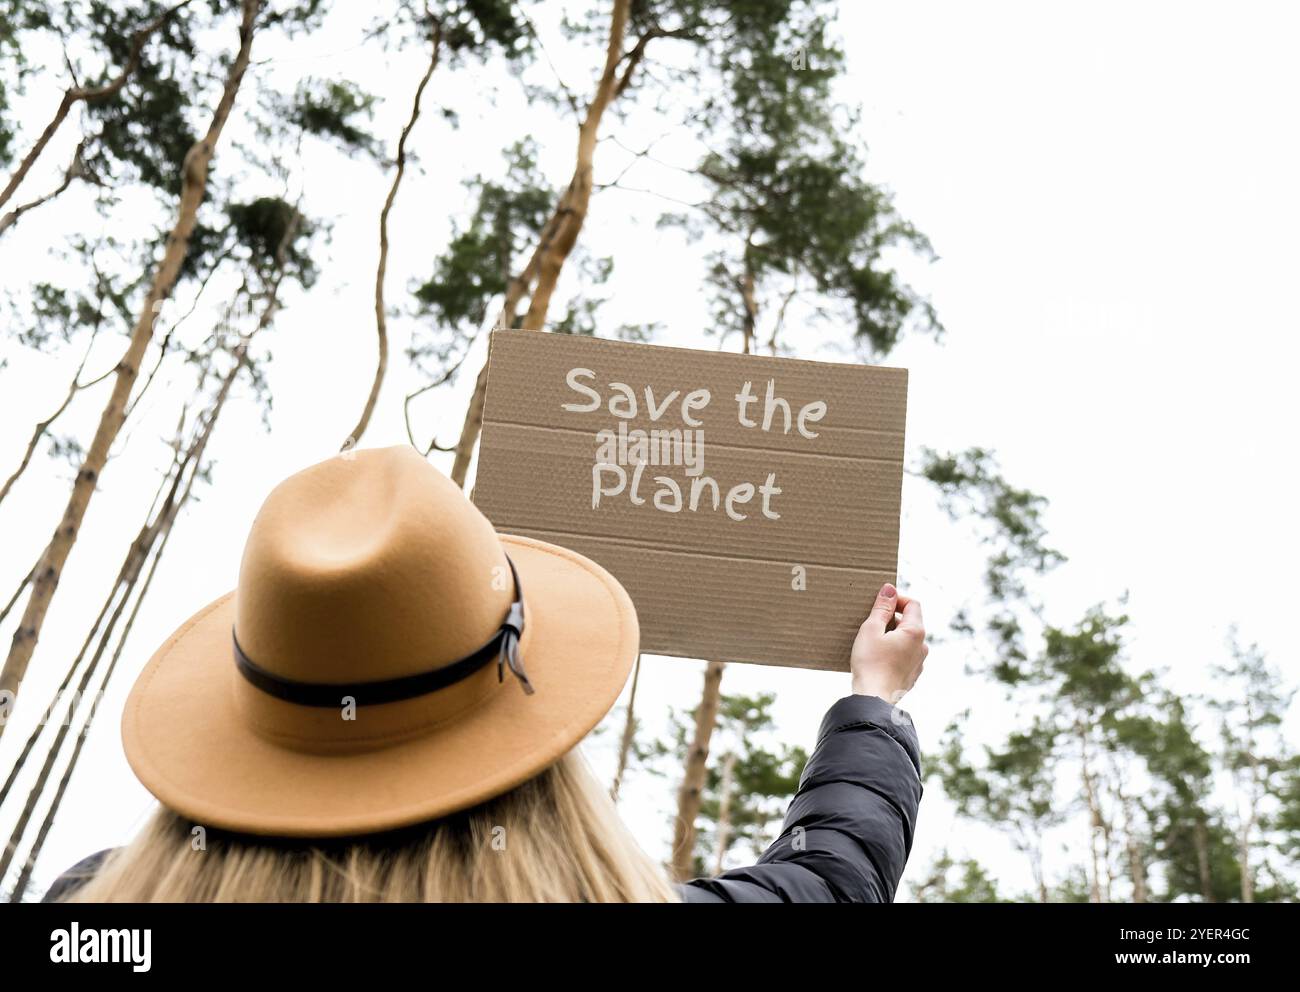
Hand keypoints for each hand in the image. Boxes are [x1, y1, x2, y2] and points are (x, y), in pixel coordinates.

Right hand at [850, 583, 927, 702]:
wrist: (874, 699)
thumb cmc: (870, 663)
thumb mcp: (871, 629)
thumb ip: (882, 608)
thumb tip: (890, 589)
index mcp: (915, 632)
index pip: (913, 604)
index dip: (897, 599)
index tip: (880, 602)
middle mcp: (922, 647)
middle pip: (910, 622)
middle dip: (892, 619)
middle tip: (871, 623)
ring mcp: (919, 663)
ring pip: (907, 641)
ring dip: (893, 636)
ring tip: (872, 642)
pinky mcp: (912, 676)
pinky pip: (904, 656)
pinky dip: (893, 652)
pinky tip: (877, 658)